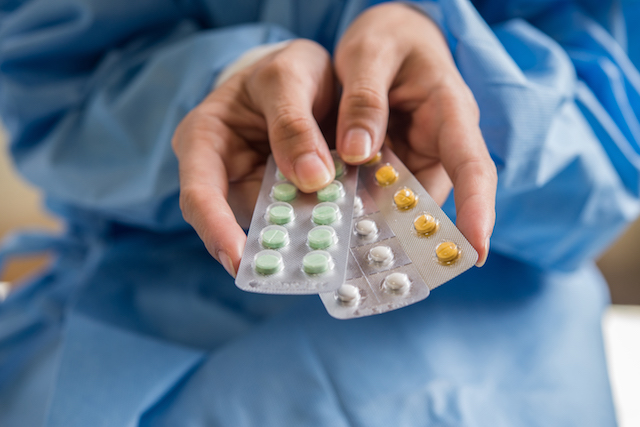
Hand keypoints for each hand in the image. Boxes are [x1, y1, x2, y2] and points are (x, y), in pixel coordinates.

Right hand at [172, 40, 336, 276]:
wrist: (305, 74)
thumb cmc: (284, 68)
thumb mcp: (288, 77)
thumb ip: (294, 123)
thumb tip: (312, 180)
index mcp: (202, 139)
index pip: (199, 192)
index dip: (215, 228)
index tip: (237, 260)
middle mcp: (222, 172)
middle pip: (235, 219)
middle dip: (268, 243)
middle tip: (298, 268)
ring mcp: (256, 188)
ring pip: (273, 224)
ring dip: (301, 236)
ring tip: (329, 252)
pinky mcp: (286, 198)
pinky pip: (301, 218)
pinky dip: (320, 223)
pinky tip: (344, 231)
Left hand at [334, 3, 496, 265]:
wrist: (387, 36)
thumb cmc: (388, 38)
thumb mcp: (370, 52)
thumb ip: (364, 98)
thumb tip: (357, 154)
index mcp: (450, 112)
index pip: (473, 166)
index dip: (478, 211)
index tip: (476, 253)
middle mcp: (438, 145)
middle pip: (433, 200)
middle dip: (412, 239)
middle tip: (384, 271)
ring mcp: (414, 160)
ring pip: (401, 205)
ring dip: (378, 230)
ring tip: (349, 259)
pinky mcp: (390, 168)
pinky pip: (378, 197)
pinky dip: (358, 212)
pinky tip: (331, 227)